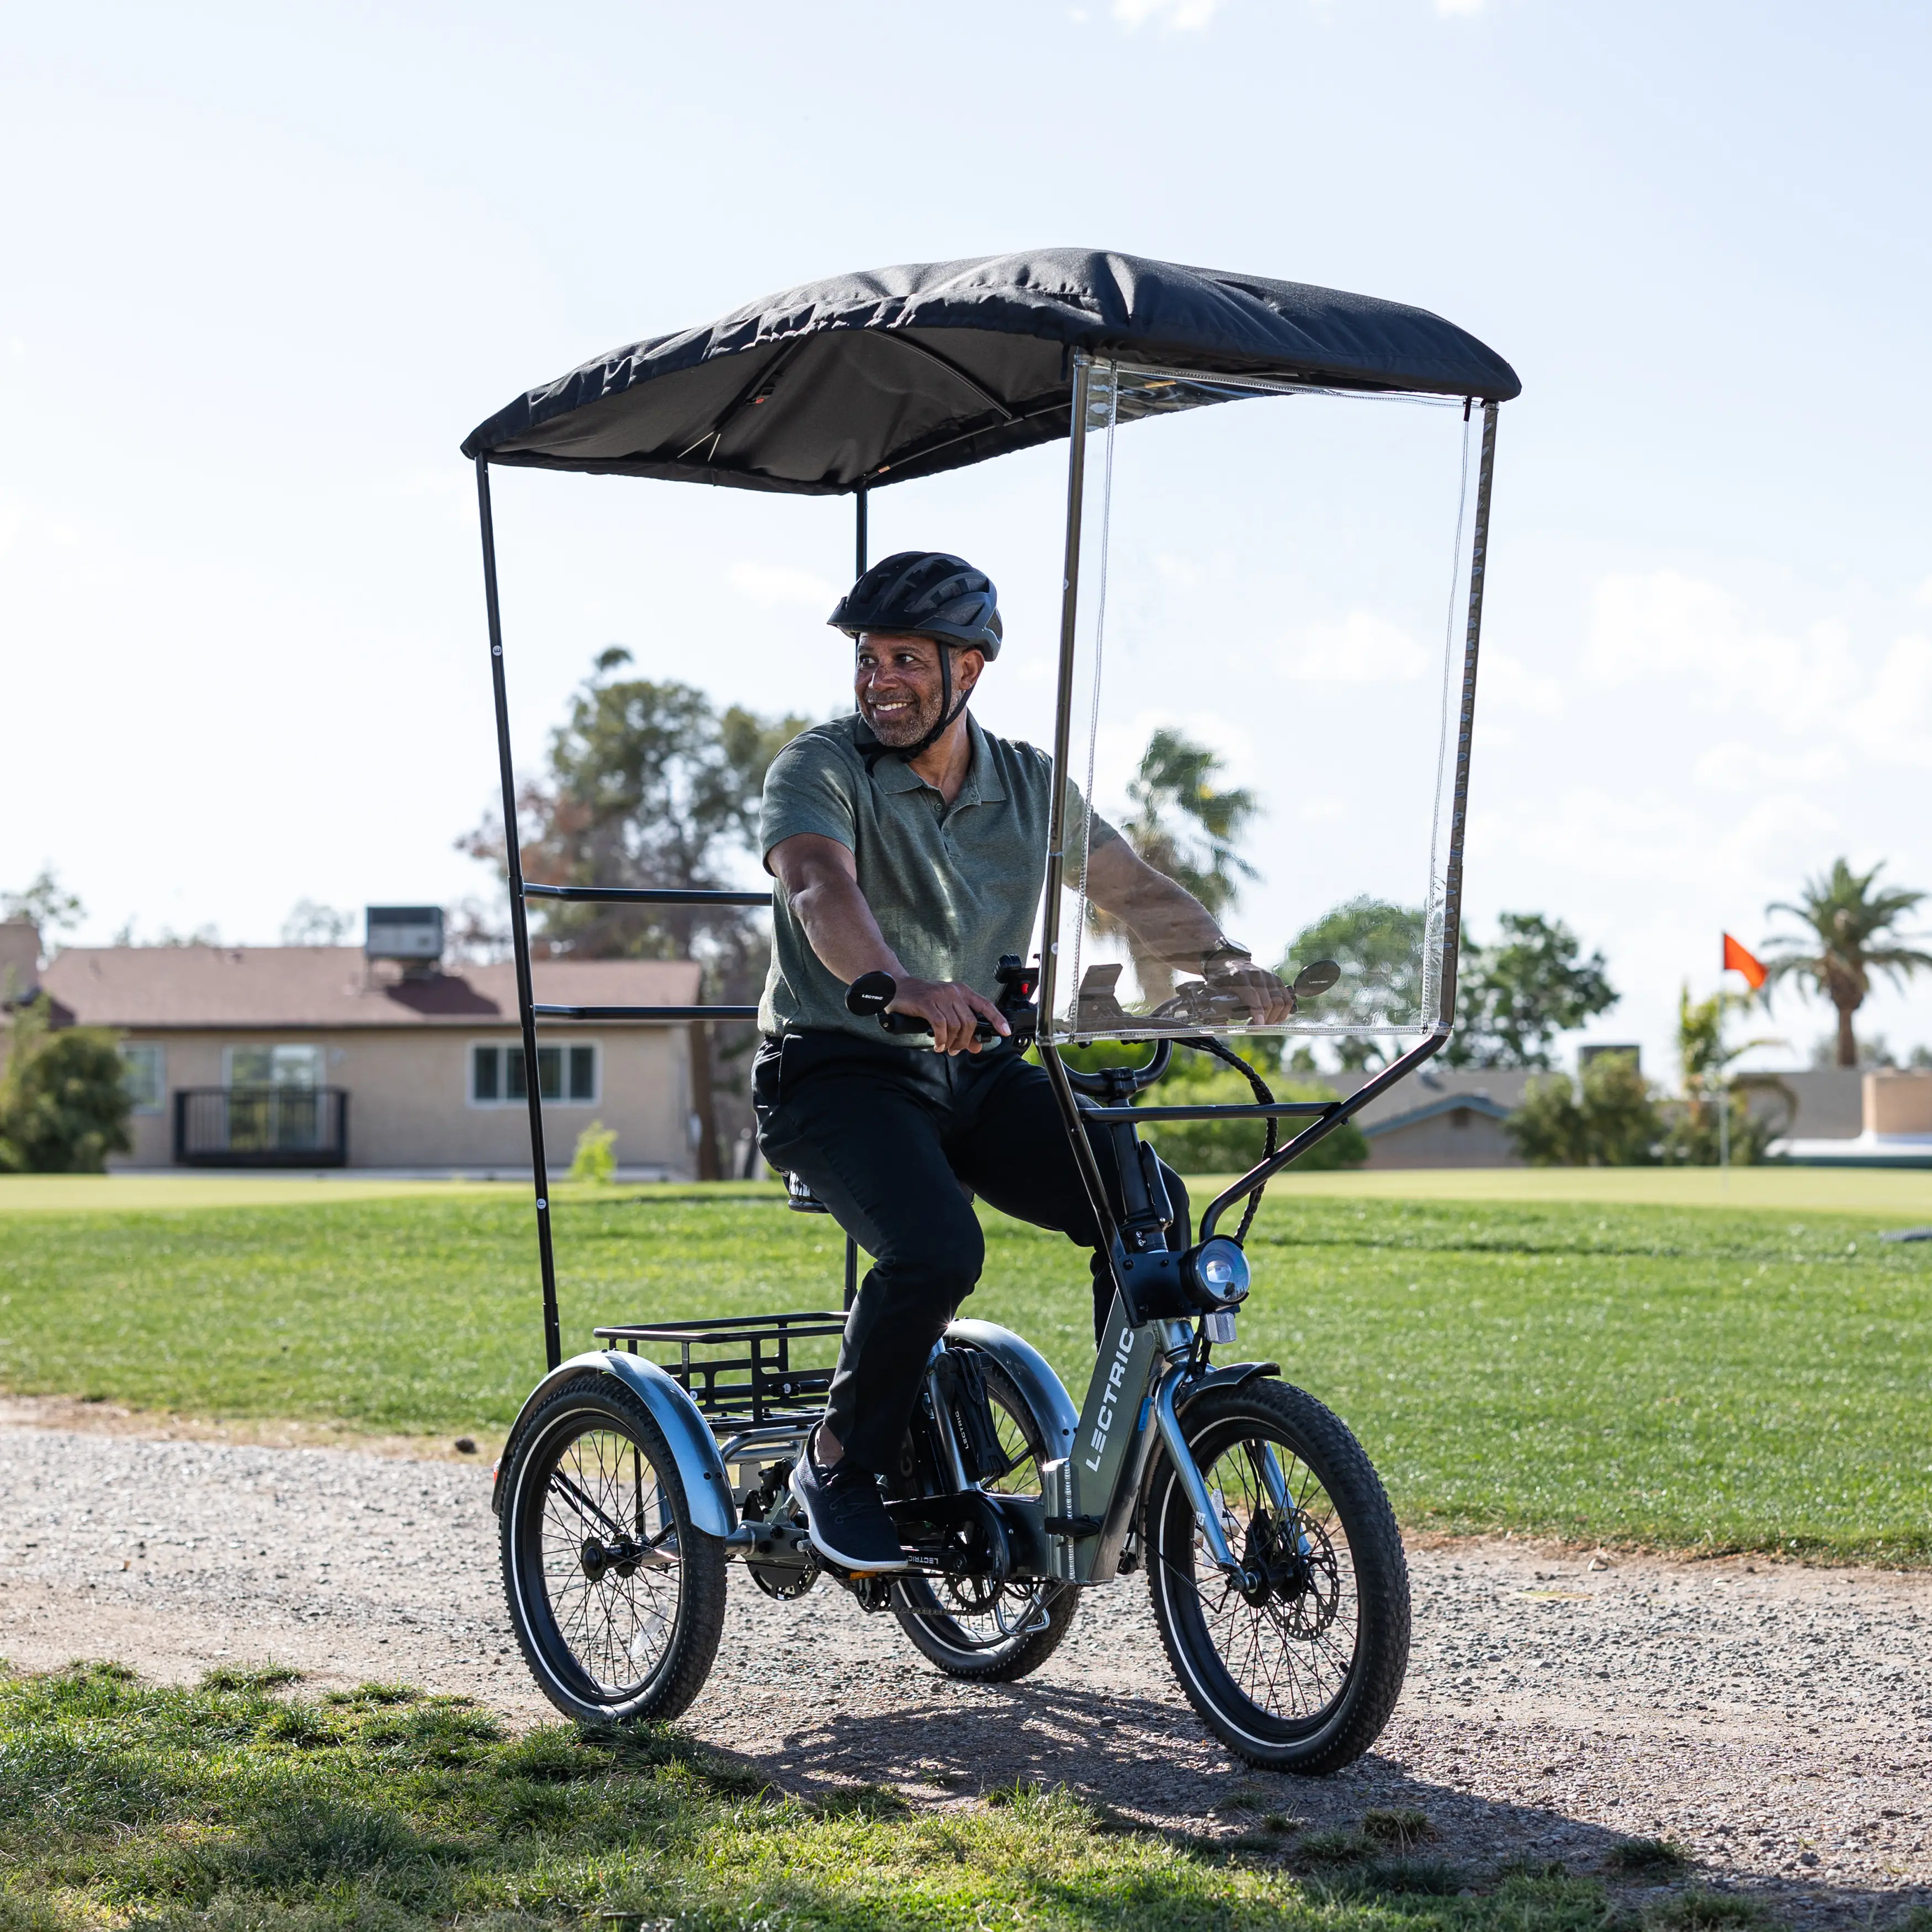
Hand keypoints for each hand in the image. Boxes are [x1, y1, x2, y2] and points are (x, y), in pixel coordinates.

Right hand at [889, 975, 1010, 1054]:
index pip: (985, 1005)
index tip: (1005, 1031)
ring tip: (944, 1047)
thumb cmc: (923, 1000)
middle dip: (965, 1040)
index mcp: (962, 991)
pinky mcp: (927, 1002)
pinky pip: (940, 1025)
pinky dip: (940, 1039)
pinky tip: (937, 1045)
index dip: (997, 1019)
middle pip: (970, 1021)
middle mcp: (954, 992)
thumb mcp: (945, 1012)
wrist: (897, 988)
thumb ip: (962, 1029)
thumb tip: (977, 1046)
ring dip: (951, 1042)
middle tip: (956, 1050)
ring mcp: (940, 996)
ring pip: (955, 1025)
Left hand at [1204, 957, 1295, 1025]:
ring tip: (1266, 1024)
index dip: (1257, 1012)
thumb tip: (1221, 1026)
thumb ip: (1218, 1006)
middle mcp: (1257, 975)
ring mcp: (1269, 977)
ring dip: (1275, 1017)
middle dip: (1266, 1019)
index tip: (1259, 1025)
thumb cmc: (1223, 980)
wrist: (1232, 962)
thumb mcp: (1215, 990)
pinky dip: (1284, 1011)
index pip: (1253, 995)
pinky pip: (1287, 998)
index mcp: (1239, 976)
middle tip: (1258, 1027)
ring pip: (1281, 1001)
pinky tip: (1276, 1018)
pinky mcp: (1277, 980)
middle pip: (1269, 1001)